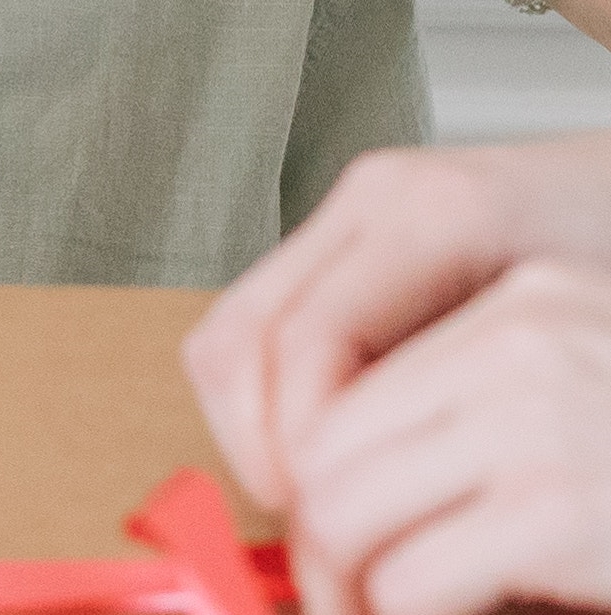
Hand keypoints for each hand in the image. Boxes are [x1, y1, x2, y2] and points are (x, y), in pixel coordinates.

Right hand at [182, 133, 610, 509]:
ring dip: (248, 423)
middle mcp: (371, 203)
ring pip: (235, 325)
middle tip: (298, 523)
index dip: (295, 441)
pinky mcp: (341, 235)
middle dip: (250, 440)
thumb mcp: (570, 345)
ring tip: (304, 499)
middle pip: (245, 328)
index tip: (318, 519)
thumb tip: (410, 512)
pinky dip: (267, 397)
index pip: (310, 338)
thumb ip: (486, 406)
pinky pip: (263, 321)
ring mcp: (348, 212)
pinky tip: (320, 448)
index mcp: (432, 218)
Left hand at [280, 256, 610, 614]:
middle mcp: (527, 337)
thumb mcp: (577, 405)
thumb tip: (331, 480)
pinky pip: (413, 579)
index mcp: (530, 301)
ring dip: (352, 589)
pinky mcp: (568, 509)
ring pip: (346, 512)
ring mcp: (546, 416)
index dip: (306, 466)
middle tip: (340, 599)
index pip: (337, 365)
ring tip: (379, 613)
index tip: (321, 534)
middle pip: (323, 443)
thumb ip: (480, 420)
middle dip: (316, 544)